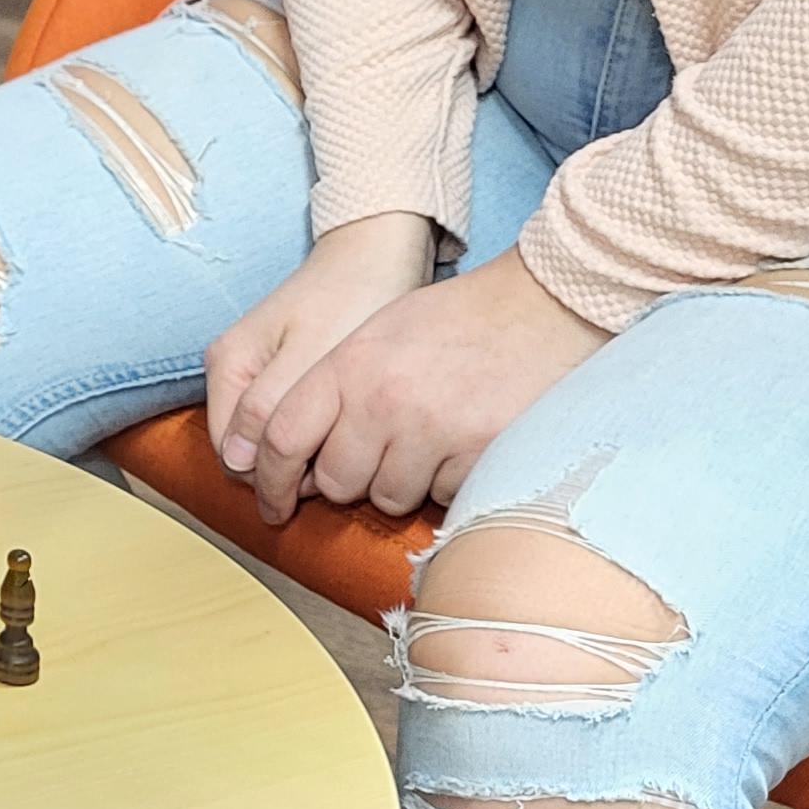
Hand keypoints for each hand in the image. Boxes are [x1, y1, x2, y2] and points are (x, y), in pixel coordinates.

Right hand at [207, 212, 434, 508]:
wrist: (378, 250)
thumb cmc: (351, 297)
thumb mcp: (313, 356)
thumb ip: (270, 406)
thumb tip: (235, 462)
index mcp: (228, 367)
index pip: (233, 455)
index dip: (275, 480)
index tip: (324, 492)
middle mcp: (233, 370)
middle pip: (249, 450)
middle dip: (290, 470)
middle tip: (344, 476)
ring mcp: (257, 369)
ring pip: (271, 438)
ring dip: (305, 455)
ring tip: (352, 455)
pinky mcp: (284, 368)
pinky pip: (289, 420)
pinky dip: (316, 435)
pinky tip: (350, 433)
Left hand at [242, 249, 609, 523]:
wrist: (538, 306)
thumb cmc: (454, 320)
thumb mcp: (377, 332)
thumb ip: (335, 385)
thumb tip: (293, 448)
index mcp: (349, 365)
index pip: (284, 437)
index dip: (270, 479)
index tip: (271, 502)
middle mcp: (384, 402)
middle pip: (335, 481)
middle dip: (349, 479)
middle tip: (376, 454)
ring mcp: (433, 432)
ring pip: (388, 497)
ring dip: (401, 482)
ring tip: (427, 439)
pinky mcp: (479, 457)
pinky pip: (442, 498)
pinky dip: (448, 481)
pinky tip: (462, 442)